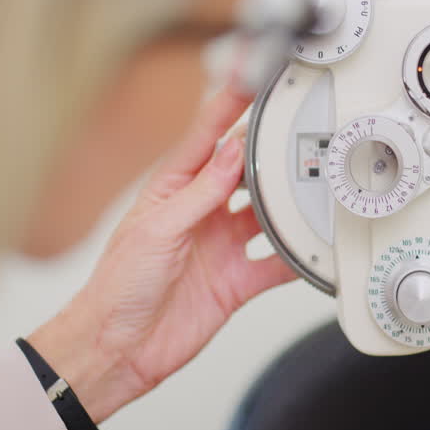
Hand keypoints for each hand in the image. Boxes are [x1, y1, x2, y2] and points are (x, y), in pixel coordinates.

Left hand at [28, 84, 294, 422]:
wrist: (118, 349)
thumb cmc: (117, 287)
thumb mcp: (158, 230)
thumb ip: (200, 192)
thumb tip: (230, 154)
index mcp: (173, 191)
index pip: (206, 139)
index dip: (229, 108)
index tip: (253, 80)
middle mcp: (201, 213)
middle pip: (245, 173)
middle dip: (269, 153)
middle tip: (296, 134)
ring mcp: (221, 246)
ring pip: (266, 215)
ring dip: (287, 204)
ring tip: (311, 187)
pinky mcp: (236, 280)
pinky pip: (275, 263)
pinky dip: (296, 258)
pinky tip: (312, 248)